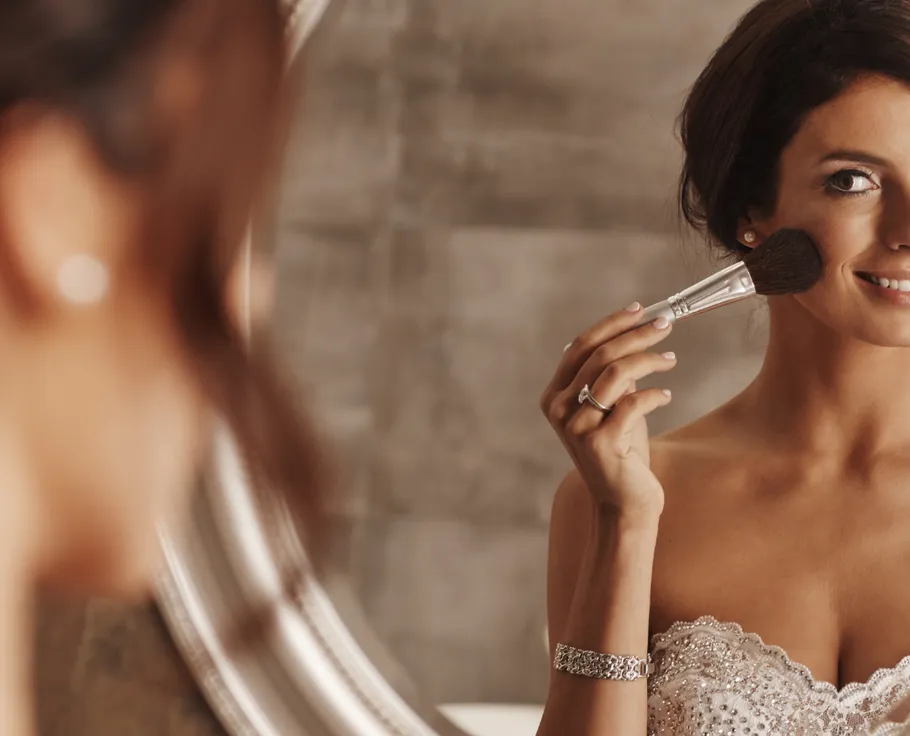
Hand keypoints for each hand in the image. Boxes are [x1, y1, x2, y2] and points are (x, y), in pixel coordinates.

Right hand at [540, 303, 675, 518]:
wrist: (623, 503)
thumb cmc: (621, 452)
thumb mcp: (612, 407)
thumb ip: (612, 377)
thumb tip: (634, 333)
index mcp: (554, 395)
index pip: (581, 346)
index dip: (611, 323)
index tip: (641, 310)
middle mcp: (558, 409)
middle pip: (600, 354)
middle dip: (636, 334)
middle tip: (665, 325)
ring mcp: (576, 426)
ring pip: (616, 373)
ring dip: (649, 360)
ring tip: (670, 359)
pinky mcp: (599, 443)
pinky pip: (633, 402)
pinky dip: (655, 394)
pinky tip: (667, 396)